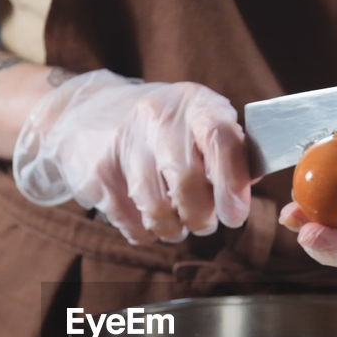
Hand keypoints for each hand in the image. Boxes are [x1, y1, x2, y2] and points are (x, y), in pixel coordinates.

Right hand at [13, 69, 252, 243]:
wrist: (88, 113)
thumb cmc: (162, 128)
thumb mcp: (198, 122)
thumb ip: (229, 151)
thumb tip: (248, 184)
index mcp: (194, 104)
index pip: (219, 139)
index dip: (232, 183)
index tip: (235, 216)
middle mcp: (157, 118)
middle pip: (186, 181)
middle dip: (201, 216)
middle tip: (204, 223)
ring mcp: (123, 144)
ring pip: (156, 209)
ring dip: (173, 229)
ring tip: (177, 225)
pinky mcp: (97, 172)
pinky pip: (130, 222)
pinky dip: (145, 232)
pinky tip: (148, 220)